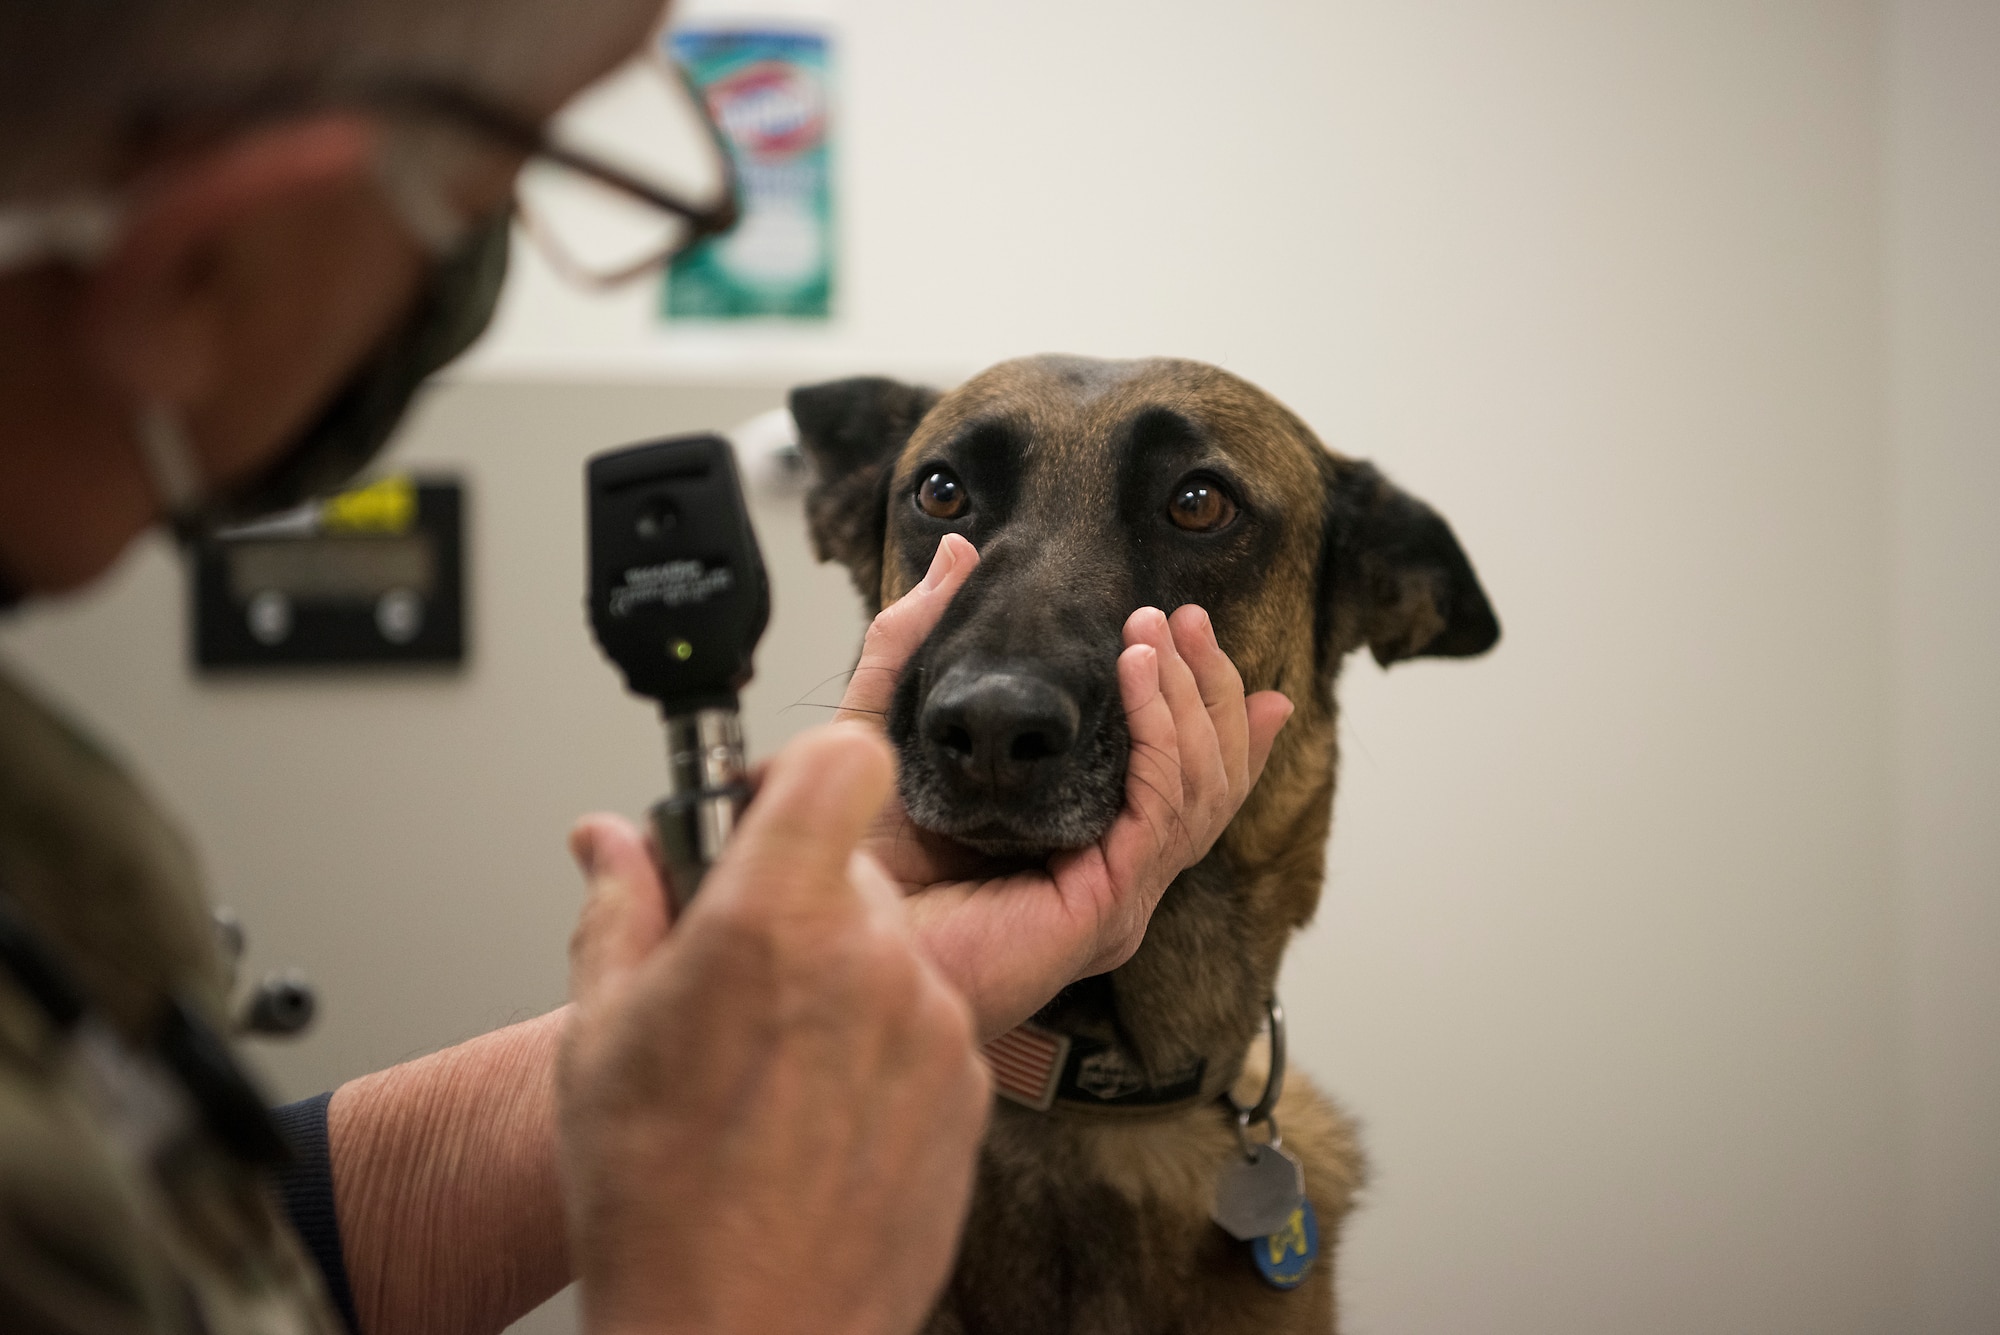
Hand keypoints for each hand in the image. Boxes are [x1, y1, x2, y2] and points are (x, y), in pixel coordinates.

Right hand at [559, 727, 989, 1334]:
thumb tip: (609, 839)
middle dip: (799, 895)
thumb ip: (620, 907)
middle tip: (739, 969)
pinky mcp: (971, 1088)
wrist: (739, 1334)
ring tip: (771, 1064)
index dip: (804, 769)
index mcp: (774, 925)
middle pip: (856, 866)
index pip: (844, 761)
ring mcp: (934, 1028)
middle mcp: (873, 962)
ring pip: (891, 948)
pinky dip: (881, 1041)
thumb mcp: (598, 1034)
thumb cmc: (656, 1201)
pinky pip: (925, 1021)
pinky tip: (818, 1109)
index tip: (771, 803)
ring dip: (841, 975)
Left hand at [837, 535, 1293, 1039]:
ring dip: (1191, 699)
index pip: (1180, 784)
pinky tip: (1137, 673)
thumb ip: (915, 640)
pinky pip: (1162, 804)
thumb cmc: (856, 862)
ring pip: (1201, 790)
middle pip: (1209, 783)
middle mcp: (1111, 877)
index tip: (1204, 646)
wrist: (831, 932)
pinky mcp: (1108, 900)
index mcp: (1078, 849)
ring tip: (1161, 632)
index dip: (1211, 717)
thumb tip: (955, 555)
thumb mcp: (890, 724)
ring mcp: (1117, 893)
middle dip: (1208, 690)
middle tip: (1188, 619)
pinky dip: (1161, 730)